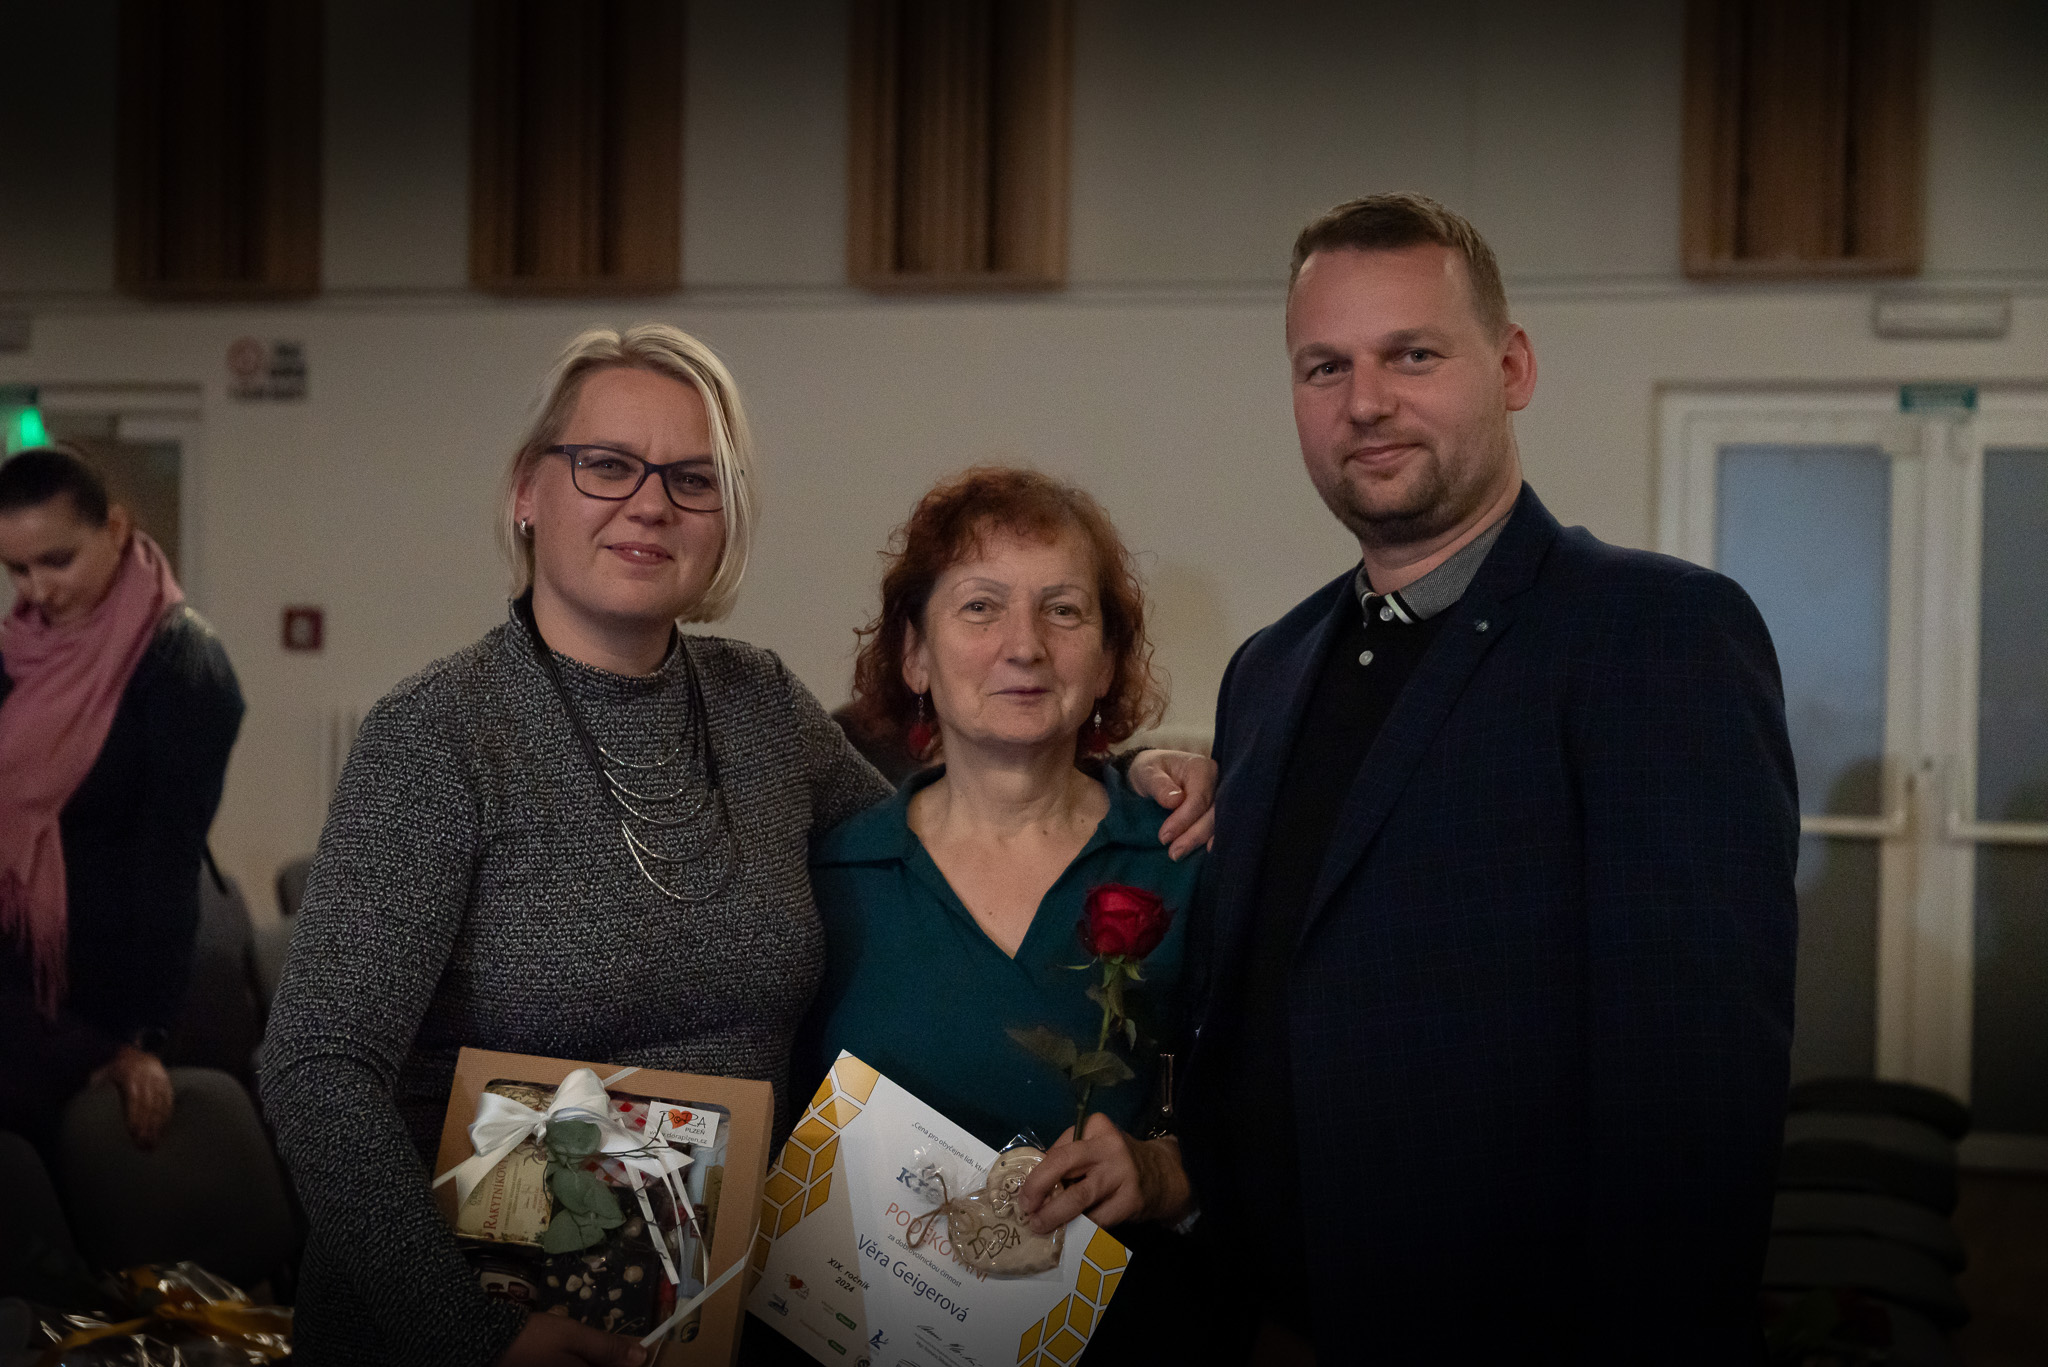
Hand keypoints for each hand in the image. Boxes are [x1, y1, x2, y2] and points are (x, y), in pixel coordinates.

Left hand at [92, 1045, 173, 1148]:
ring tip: (152, 1142)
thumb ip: (95, 1085)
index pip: (134, 1097)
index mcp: (129, 1073)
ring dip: (157, 1124)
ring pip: (160, 1103)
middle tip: (143, 1143)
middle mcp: (146, 1075)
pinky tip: (162, 1130)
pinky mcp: (166, 1083)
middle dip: (147, 1124)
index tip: (132, 1132)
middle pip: (148, 1103)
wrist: (136, 1054)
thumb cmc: (113, 1070)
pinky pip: (168, 1101)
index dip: (134, 1115)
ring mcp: (158, 1078)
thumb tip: (86, 1099)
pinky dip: (166, 1116)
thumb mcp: (101, 1073)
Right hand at [495, 1313, 648, 1366]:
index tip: (637, 1352)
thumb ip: (608, 1348)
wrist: (491, 1342)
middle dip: (612, 1362)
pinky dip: (581, 1362)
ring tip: (595, 1349)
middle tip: (621, 1349)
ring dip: (597, 1361)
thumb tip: (642, 1356)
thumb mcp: (575, 1336)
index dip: (628, 1365)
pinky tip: (579, 1355)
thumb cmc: (537, 1338)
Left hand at [1015, 1114, 1192, 1233]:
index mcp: (1095, 1126)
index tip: (1026, 1193)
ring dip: (1053, 1214)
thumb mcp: (1094, 1148)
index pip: (1057, 1150)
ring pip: (1077, 1197)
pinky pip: (1096, 1219)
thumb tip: (1032, 1188)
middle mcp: (1108, 1146)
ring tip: (1039, 1225)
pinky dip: (1078, 1228)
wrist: (1162, 1176)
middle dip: (1037, 1187)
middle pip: (1062, 1164)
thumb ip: (1067, 1160)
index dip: (1036, 1174)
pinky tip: (1070, 1232)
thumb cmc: (1115, 1162)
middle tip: (1026, 1208)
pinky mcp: (1130, 1200)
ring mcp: (1121, 1173)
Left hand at [1127, 749, 1216, 859]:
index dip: (1183, 819)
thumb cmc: (1151, 771)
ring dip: (1200, 841)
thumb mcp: (1147, 773)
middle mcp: (1219, 782)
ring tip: (1178, 855)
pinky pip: (1219, 829)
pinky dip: (1210, 842)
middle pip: (1214, 813)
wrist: (1155, 775)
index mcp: (1202, 769)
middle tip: (1173, 853)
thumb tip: (1175, 801)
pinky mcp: (1219, 812)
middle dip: (1194, 835)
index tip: (1164, 837)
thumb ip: (1159, 785)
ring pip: (1219, 824)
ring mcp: (1222, 799)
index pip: (1199, 798)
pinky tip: (1202, 854)